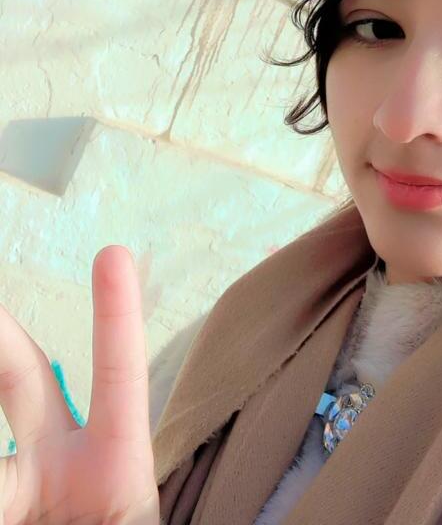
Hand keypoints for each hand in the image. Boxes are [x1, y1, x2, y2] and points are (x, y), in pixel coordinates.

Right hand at [0, 245, 158, 523]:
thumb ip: (104, 498)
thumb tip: (11, 477)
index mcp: (111, 470)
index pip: (116, 379)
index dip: (117, 317)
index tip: (114, 254)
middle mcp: (54, 470)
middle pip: (22, 377)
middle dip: (2, 336)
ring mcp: (16, 490)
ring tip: (13, 487)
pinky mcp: (0, 502)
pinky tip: (7, 494)